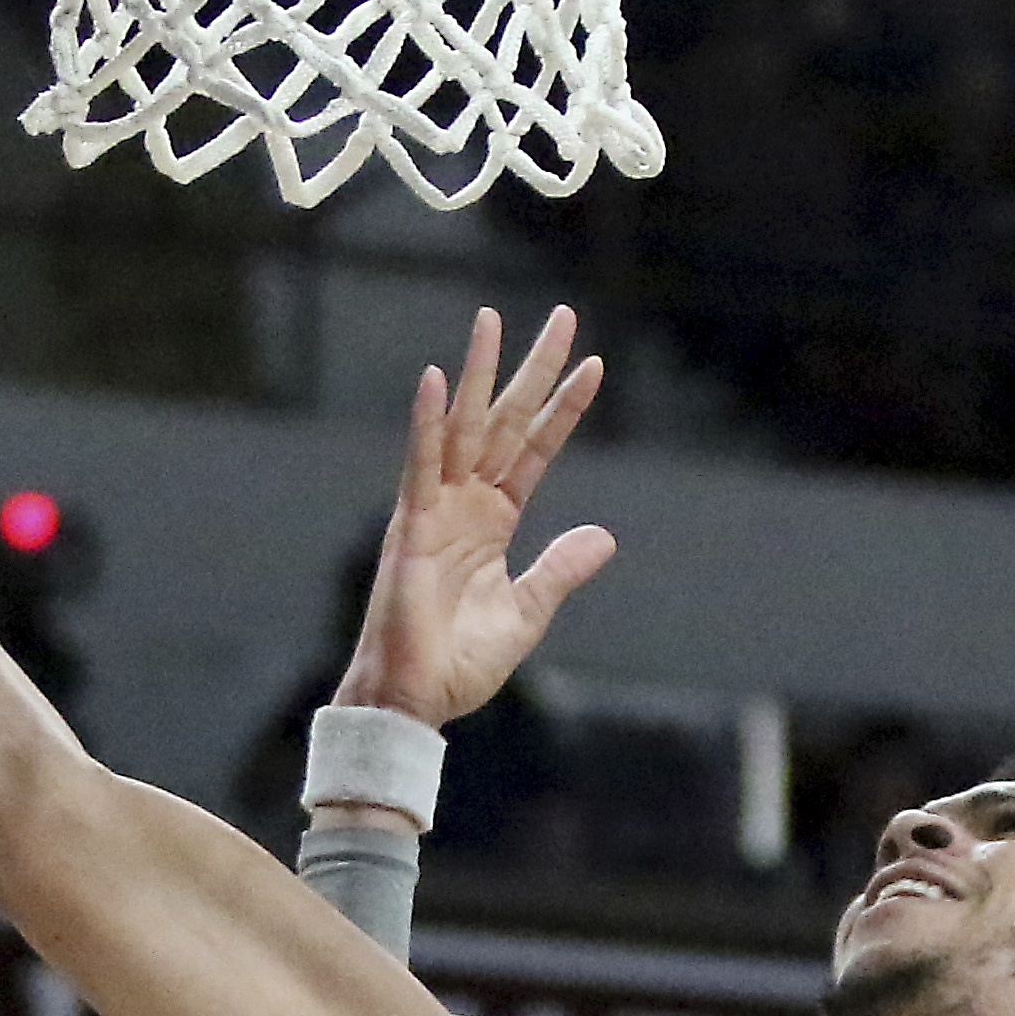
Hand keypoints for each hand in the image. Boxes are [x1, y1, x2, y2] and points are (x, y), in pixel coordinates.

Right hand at [328, 304, 616, 733]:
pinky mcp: (410, 528)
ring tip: (492, 320)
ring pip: (464, 428)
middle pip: (506, 422)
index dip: (564, 409)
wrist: (417, 701)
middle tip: (559, 315)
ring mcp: (436, 510)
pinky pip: (421, 467)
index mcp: (494, 521)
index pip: (537, 451)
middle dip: (532, 369)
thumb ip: (560, 569)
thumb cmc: (460, 662)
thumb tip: (604, 536)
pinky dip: (428, 424)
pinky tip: (437, 380)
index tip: (594, 366)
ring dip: (479, 374)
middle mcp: (465, 504)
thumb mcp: (526, 611)